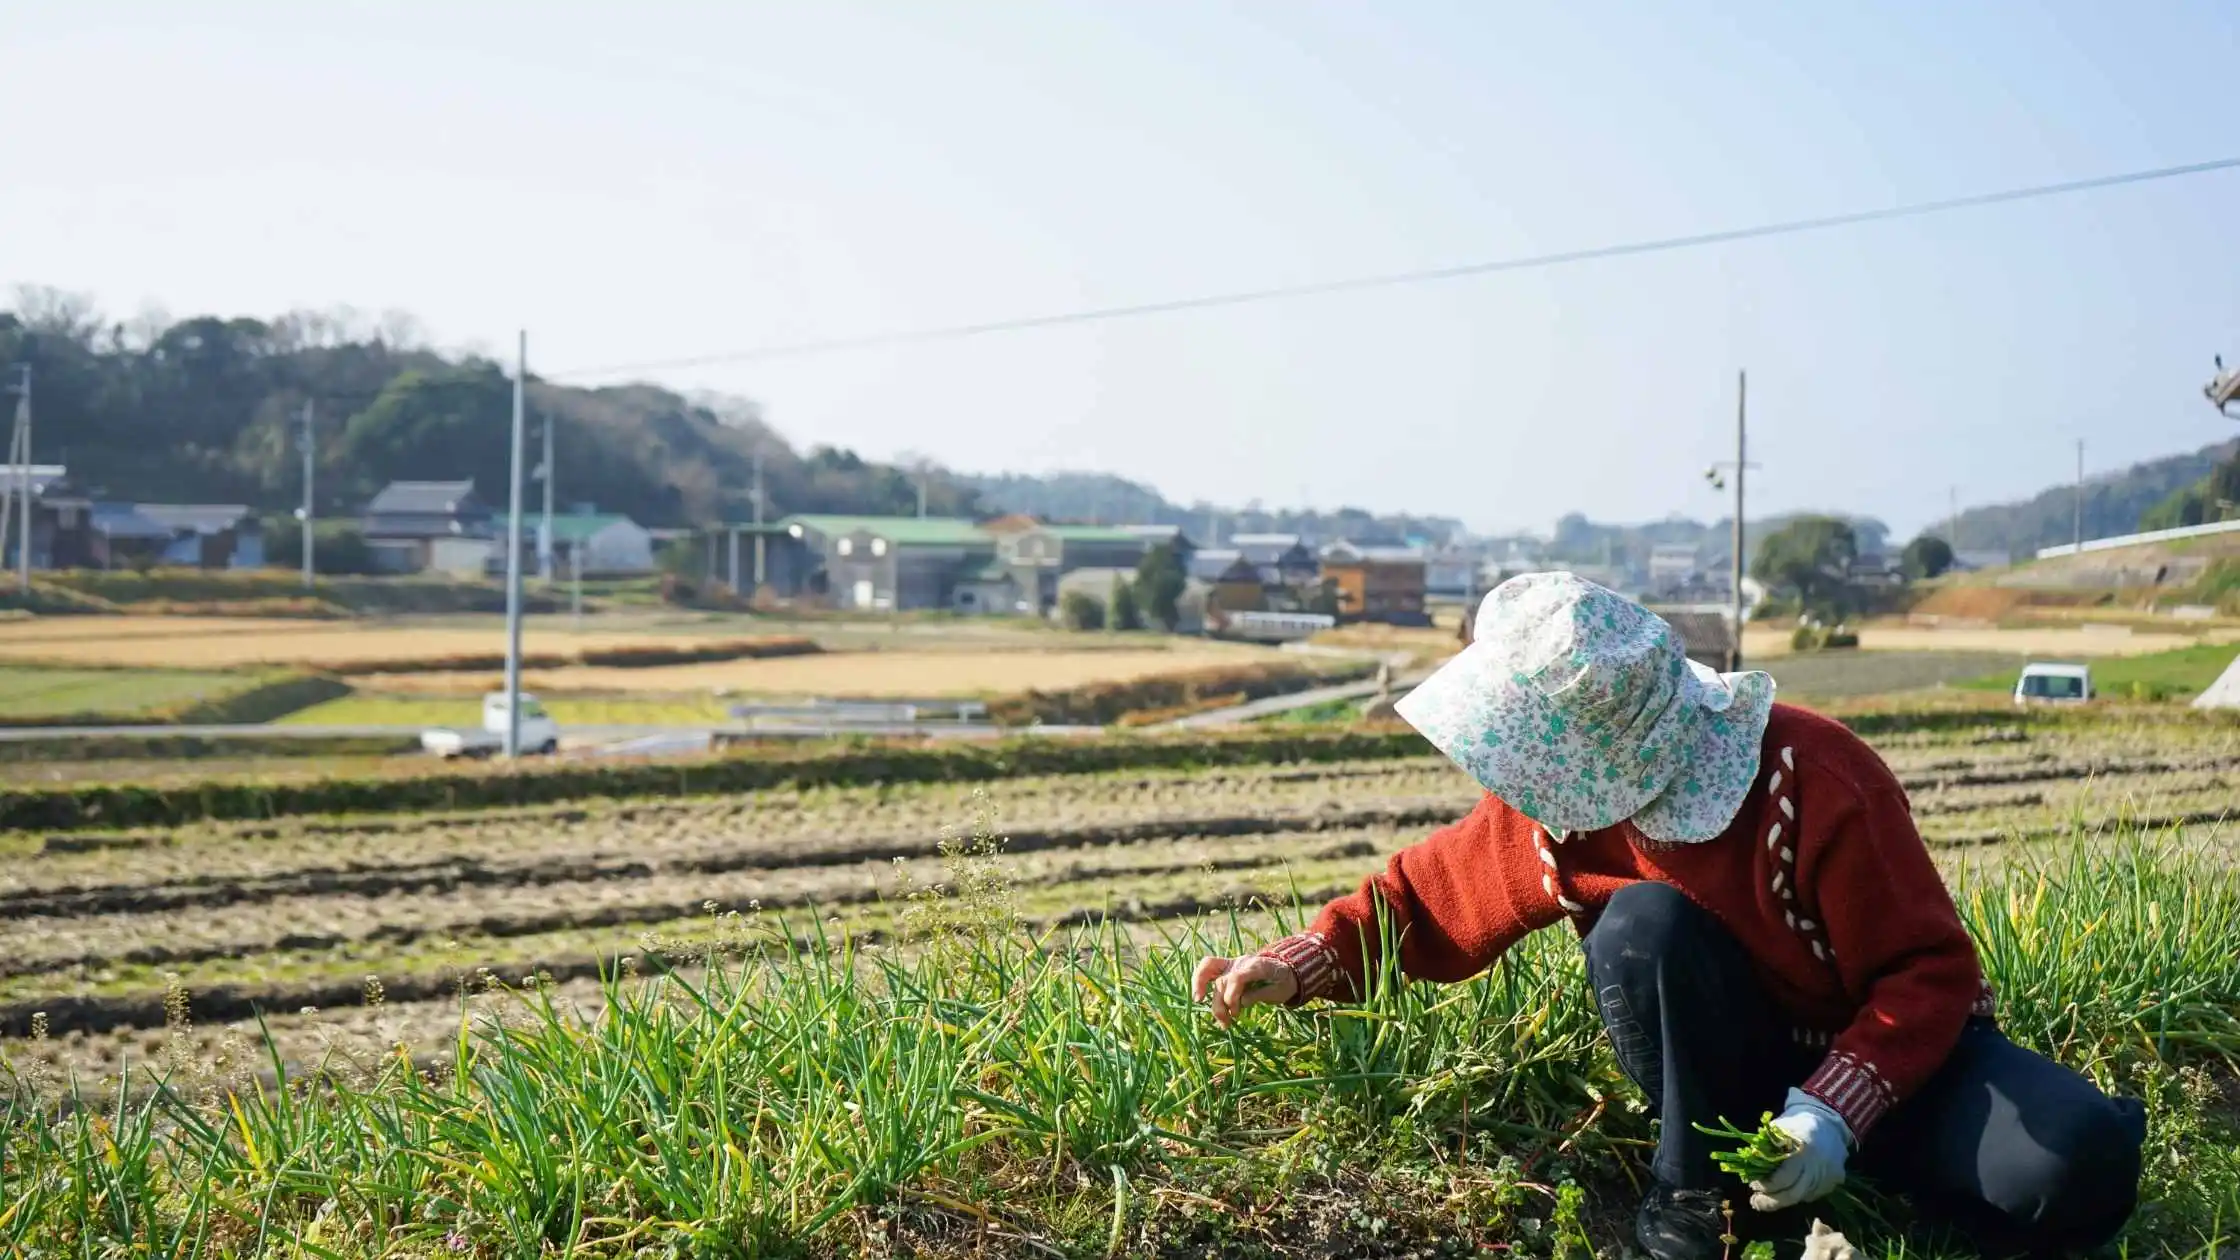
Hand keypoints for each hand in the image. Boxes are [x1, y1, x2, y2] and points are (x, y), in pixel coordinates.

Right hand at [1191, 954, 1296, 1025]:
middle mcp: (1241, 962)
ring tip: (1222, 1022)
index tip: (1234, 1013)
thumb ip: (1261, 994)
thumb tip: (1242, 1003)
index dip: (1232, 995)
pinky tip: (1198, 997)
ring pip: (1209, 974)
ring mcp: (1231, 964)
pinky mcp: (1225, 969)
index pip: (1237, 977)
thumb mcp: (1280, 991)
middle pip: (1222, 981)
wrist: (1285, 970)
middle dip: (1222, 1004)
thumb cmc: (1284, 982)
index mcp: (1257, 966)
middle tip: (1228, 1023)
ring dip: (1212, 1000)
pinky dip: (1199, 982)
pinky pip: (1207, 970)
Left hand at [1749, 1089, 1851, 1211]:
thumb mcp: (1778, 1129)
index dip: (1767, 1186)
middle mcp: (1818, 1166)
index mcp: (1802, 1151)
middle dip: (1772, 1202)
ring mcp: (1829, 1176)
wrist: (1828, 1122)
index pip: (1783, 1179)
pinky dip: (1800, 1194)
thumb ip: (1765, 1146)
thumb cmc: (1796, 1125)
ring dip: (1785, 1198)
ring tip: (1771, 1195)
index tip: (1753, 1185)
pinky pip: (1814, 1194)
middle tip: (1756, 1202)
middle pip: (1794, 1195)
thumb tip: (1750, 1164)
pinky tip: (1791, 1187)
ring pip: (1803, 1197)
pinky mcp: (1836, 1181)